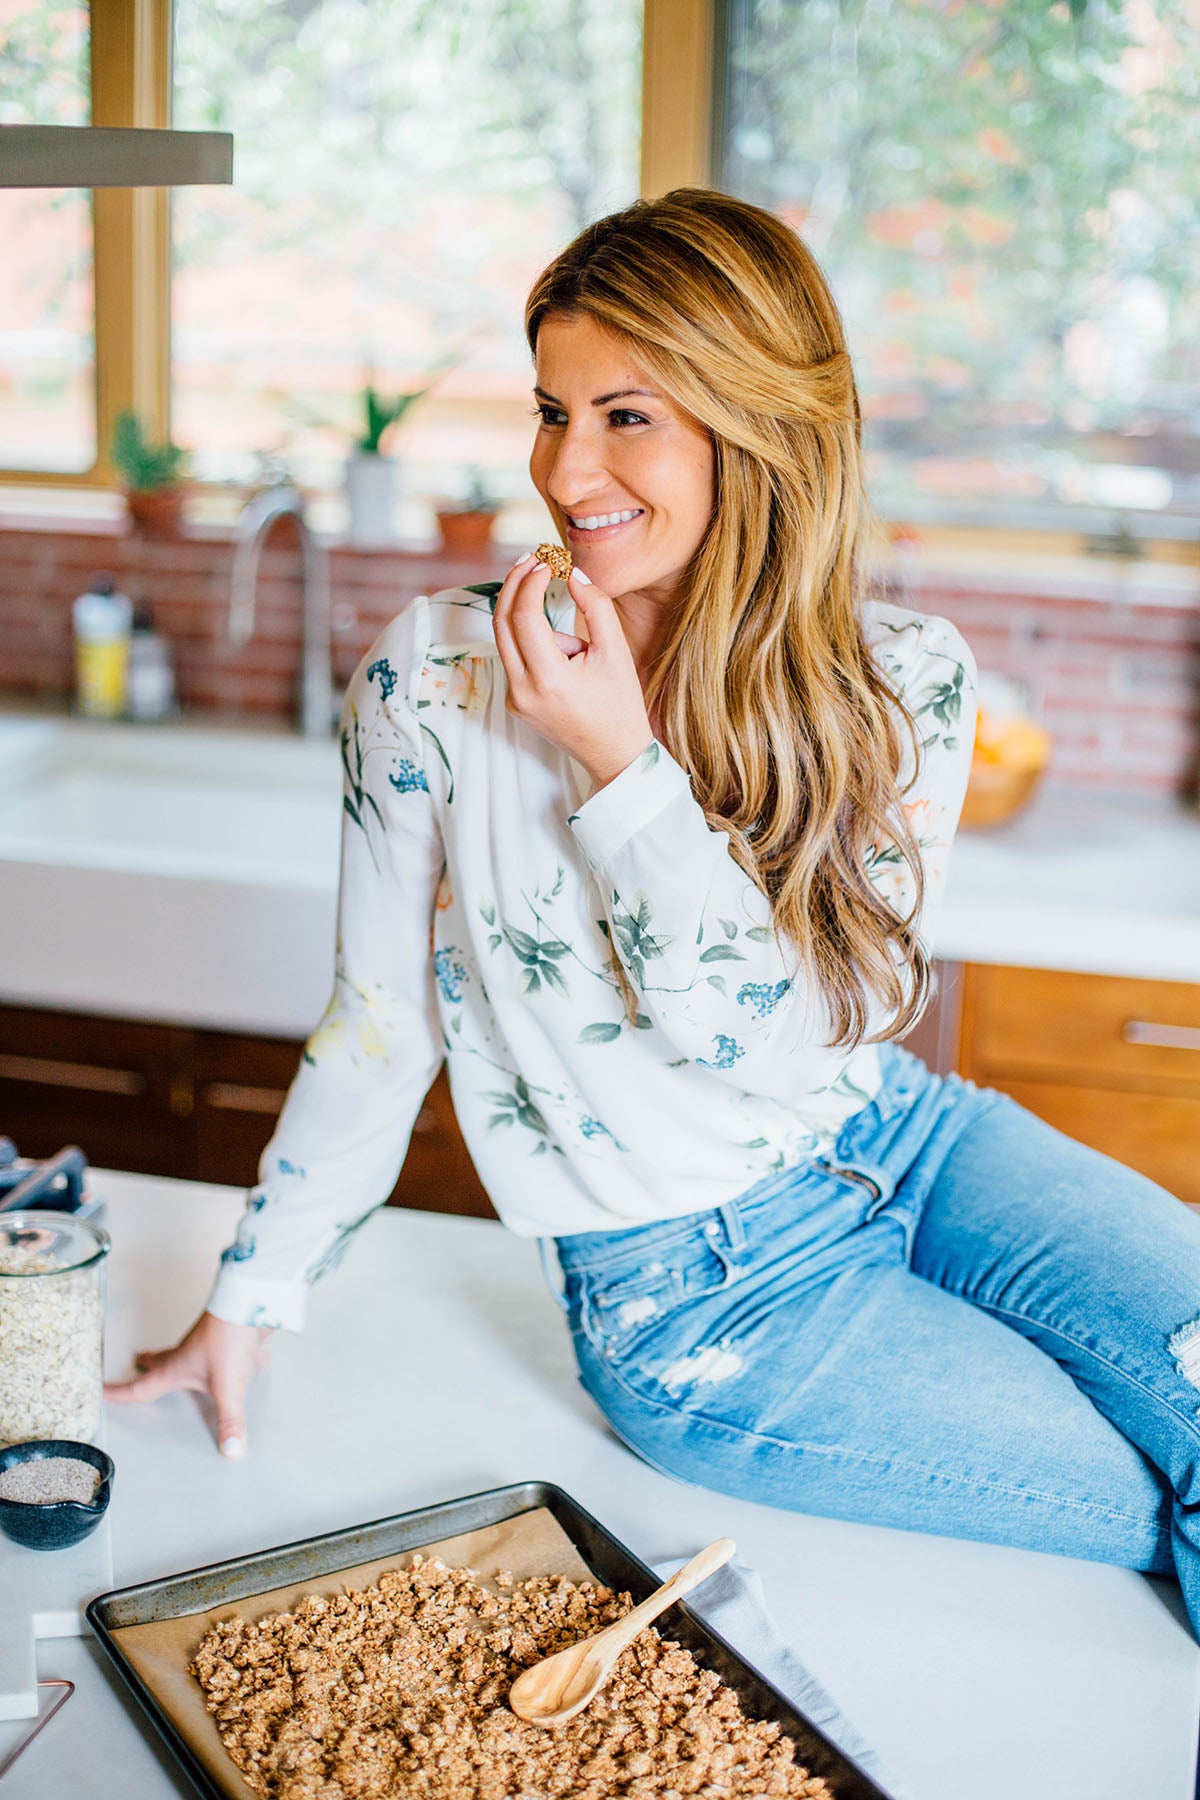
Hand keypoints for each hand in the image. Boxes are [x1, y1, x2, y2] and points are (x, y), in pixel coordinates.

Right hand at [104, 1310, 272, 1457]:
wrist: (250, 1301)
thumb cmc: (228, 1338)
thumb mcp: (228, 1387)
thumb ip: (230, 1420)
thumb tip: (230, 1451)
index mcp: (177, 1368)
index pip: (141, 1387)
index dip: (120, 1393)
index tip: (103, 1392)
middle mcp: (189, 1353)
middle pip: (162, 1361)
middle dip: (150, 1364)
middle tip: (140, 1361)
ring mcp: (208, 1342)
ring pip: (189, 1350)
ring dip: (183, 1355)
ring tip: (184, 1359)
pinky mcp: (229, 1335)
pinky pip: (226, 1347)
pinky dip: (230, 1354)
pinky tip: (250, 1359)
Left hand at [493, 553, 653, 789]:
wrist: (614, 754)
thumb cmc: (620, 704)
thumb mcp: (616, 652)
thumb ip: (596, 606)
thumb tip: (572, 573)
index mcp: (549, 679)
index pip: (525, 616)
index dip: (532, 582)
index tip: (547, 562)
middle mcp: (522, 691)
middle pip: (501, 622)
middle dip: (515, 584)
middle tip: (532, 558)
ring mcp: (514, 699)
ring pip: (507, 639)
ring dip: (530, 617)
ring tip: (571, 634)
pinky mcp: (513, 701)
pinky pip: (515, 657)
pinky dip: (533, 643)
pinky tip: (566, 660)